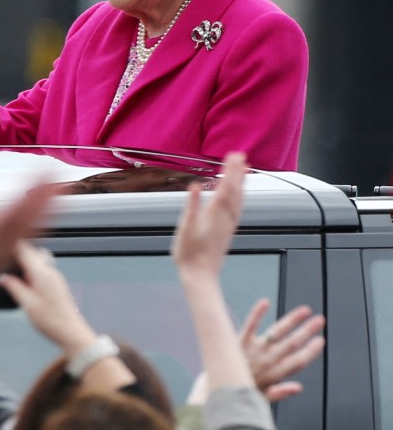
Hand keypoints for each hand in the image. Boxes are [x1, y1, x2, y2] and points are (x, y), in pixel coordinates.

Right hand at [0, 184, 55, 336]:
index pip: (13, 214)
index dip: (31, 195)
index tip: (42, 177)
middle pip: (27, 223)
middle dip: (44, 199)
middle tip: (57, 178)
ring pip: (28, 234)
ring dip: (43, 212)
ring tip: (55, 193)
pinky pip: (22, 244)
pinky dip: (34, 227)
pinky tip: (39, 219)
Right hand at [0, 243, 95, 353]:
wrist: (71, 333)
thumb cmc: (53, 321)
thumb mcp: (27, 304)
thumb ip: (13, 287)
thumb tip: (2, 278)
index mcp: (42, 273)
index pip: (24, 249)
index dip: (10, 246)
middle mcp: (50, 271)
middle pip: (31, 251)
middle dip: (17, 254)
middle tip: (3, 262)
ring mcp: (54, 277)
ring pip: (37, 260)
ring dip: (24, 263)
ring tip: (12, 275)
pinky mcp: (56, 284)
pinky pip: (41, 269)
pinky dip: (31, 271)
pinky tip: (24, 284)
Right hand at [172, 152, 247, 282]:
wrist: (200, 275)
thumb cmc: (189, 254)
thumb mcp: (185, 228)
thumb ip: (191, 206)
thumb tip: (196, 186)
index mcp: (214, 215)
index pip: (225, 187)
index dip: (230, 170)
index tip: (233, 155)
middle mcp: (225, 218)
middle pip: (234, 190)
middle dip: (237, 172)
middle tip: (239, 155)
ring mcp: (229, 224)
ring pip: (239, 199)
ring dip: (241, 182)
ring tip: (244, 168)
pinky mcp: (228, 230)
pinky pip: (238, 207)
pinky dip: (240, 196)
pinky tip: (239, 193)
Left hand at [238, 298, 325, 401]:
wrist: (214, 389)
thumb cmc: (239, 392)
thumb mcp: (262, 399)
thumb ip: (280, 392)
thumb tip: (299, 388)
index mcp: (274, 375)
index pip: (299, 361)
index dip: (311, 351)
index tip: (321, 340)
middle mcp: (267, 360)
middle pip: (292, 343)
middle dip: (307, 331)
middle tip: (320, 320)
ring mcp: (254, 350)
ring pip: (277, 332)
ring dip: (292, 320)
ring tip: (304, 310)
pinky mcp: (239, 342)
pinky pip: (250, 325)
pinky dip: (257, 314)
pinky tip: (265, 302)